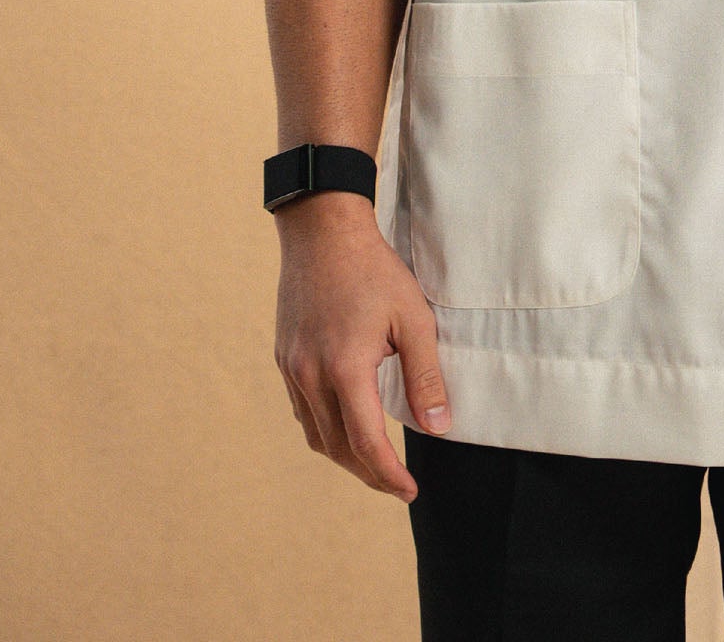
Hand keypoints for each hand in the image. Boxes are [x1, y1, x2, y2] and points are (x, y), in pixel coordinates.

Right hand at [273, 194, 451, 502]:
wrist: (323, 232)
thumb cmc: (374, 270)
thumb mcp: (413, 318)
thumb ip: (425, 376)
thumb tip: (438, 427)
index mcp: (345, 369)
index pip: (365, 443)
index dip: (388, 475)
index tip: (410, 491)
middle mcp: (311, 376)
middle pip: (338, 448)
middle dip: (369, 473)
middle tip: (397, 484)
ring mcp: (292, 368)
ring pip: (316, 435)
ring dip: (345, 457)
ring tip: (375, 463)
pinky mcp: (284, 358)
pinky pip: (303, 412)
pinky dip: (325, 431)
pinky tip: (346, 426)